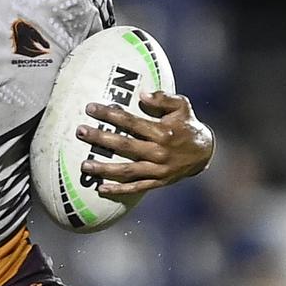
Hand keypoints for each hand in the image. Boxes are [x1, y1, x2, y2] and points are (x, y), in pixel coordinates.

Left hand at [76, 91, 213, 197]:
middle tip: (80, 132)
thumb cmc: (188, 124)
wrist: (205, 153)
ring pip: (127, 170)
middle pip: (124, 146)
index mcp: (162, 132)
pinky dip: (118, 190)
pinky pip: (135, 188)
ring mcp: (158, 170)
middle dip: (100, 138)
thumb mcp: (182, 106)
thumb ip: (163, 98)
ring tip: (84, 165)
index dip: (110, 114)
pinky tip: (101, 188)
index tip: (91, 108)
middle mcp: (159, 152)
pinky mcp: (158, 182)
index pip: (131, 122)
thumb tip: (142, 95)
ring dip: (104, 168)